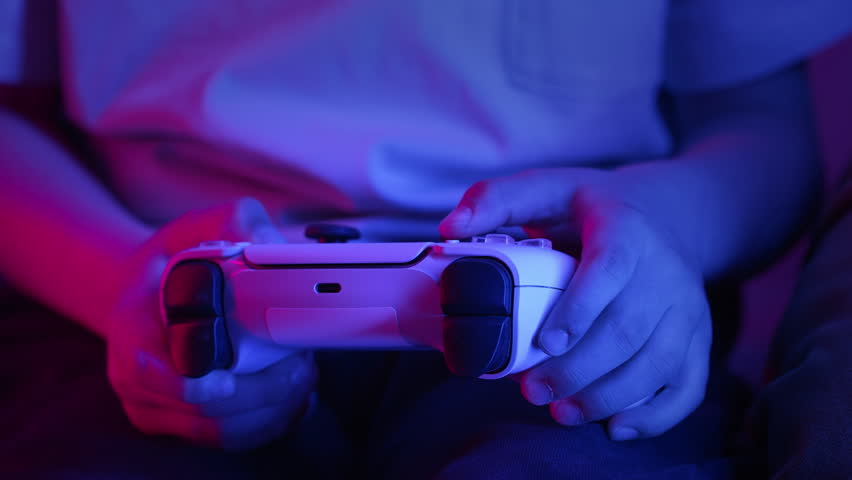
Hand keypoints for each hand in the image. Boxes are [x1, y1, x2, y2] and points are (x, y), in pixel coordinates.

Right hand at [105, 198, 316, 449]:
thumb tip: (271, 245)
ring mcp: (160, 405)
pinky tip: (296, 399)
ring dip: (273, 410)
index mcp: (130, 327)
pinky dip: (271, 423)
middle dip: (261, 394)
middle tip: (301, 365)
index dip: (195, 385)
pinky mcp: (186, 422)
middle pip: (201, 412)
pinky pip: (232, 438)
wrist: (153, 286)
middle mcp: (137, 375)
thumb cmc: (177, 255)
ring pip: (222, 432)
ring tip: (304, 376)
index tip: (234, 377)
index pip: (149, 374)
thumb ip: (237, 225)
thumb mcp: (202, 224)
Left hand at [439, 169, 711, 440]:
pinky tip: (616, 427)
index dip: (581, 308)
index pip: (609, 268)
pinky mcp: (696, 335)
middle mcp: (664, 268)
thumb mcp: (546, 188)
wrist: (665, 215)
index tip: (546, 342)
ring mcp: (685, 305)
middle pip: (629, 328)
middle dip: (579, 369)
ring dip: (609, 396)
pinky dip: (657, 414)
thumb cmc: (592, 208)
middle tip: (533, 391)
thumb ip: (495, 200)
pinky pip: (688, 382)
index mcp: (624, 228)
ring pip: (658, 361)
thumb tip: (449, 229)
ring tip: (562, 412)